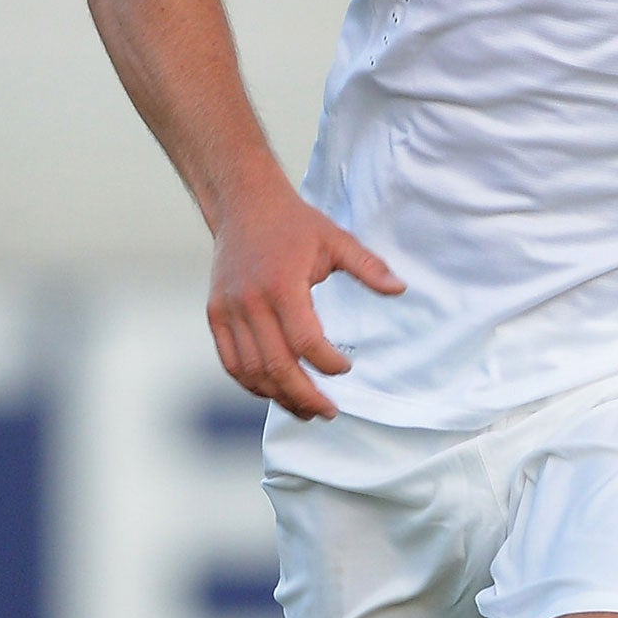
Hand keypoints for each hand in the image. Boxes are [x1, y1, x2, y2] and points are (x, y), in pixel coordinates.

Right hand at [204, 177, 404, 419]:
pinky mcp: (215, 315)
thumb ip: (368, 266)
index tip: (345, 368)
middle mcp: (251, 302)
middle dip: (304, 396)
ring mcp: (229, 310)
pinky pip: (231, 362)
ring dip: (278, 396)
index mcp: (283, 285)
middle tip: (328, 412)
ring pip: (251, 371)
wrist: (244, 205)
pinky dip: (252, 383)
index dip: (327, 362)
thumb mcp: (336, 239)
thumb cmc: (295, 224)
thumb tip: (401, 289)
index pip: (305, 340)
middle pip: (276, 365)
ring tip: (305, 409)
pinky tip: (275, 392)